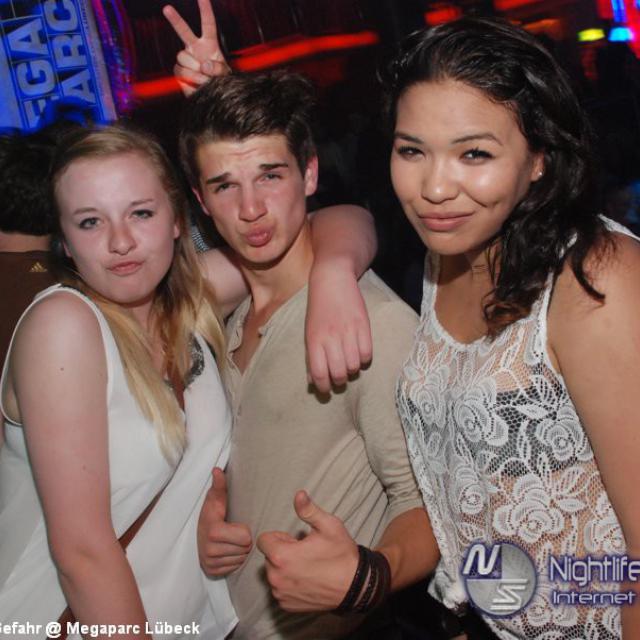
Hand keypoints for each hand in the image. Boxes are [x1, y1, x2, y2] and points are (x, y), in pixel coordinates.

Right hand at [162, 0, 229, 96]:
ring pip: (183, 56)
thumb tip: (204, 64)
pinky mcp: (179, 72)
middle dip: (175, 19)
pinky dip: (190, 78)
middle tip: (167, 8)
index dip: (205, 9)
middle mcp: (195, 48)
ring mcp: (186, 59)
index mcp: (209, 44)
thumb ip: (218, 68)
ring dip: (194, 69)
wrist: (212, 97)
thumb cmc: (221, 83)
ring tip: (204, 79)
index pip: (207, 23)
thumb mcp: (225, 74)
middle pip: (184, 31)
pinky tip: (197, 83)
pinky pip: (181, 71)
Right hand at [197, 468, 251, 575]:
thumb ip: (219, 486)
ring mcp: (209, 563)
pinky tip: (226, 551)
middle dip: (242, 541)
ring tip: (229, 542)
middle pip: (245, 549)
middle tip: (232, 533)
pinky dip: (233, 560)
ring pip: (241, 559)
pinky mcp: (211, 572)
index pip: (246, 537)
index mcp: (213, 531)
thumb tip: (217, 469)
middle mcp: (209, 550)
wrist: (195, 534)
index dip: (243, 529)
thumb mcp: (215, 500)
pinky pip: (235, 568)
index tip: (233, 524)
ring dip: (239, 551)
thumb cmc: (211, 515)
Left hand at [257, 491, 358, 611]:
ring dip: (284, 569)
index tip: (296, 541)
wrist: (355, 585)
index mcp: (281, 556)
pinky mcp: (287, 605)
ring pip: (273, 573)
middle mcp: (276, 578)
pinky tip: (307, 580)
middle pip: (268, 557)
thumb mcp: (328, 526)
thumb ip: (308, 510)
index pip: (263, 540)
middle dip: (282, 552)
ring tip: (307, 566)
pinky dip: (289, 584)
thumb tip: (298, 494)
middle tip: (304, 553)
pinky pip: (280, 589)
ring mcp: (281, 594)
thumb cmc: (341, 554)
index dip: (280, 537)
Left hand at [305, 263, 371, 392]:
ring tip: (350, 364)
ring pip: (354, 366)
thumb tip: (313, 381)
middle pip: (338, 373)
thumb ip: (311, 356)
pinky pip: (367, 354)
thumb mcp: (309, 331)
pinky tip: (360, 354)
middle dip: (340, 381)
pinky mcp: (363, 325)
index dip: (323, 387)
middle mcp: (330, 338)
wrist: (332, 280)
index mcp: (314, 340)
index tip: (326, 390)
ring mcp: (348, 331)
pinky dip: (364, 359)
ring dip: (352, 370)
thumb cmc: (318, 309)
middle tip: (339, 378)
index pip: (319, 373)